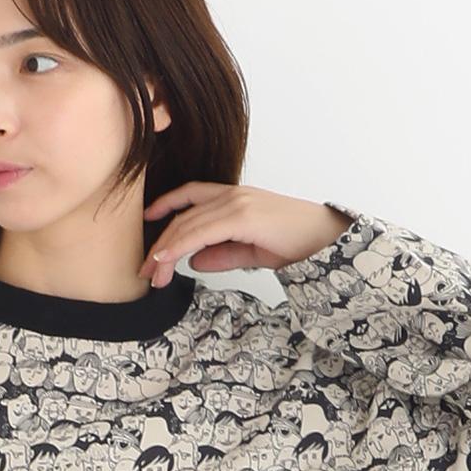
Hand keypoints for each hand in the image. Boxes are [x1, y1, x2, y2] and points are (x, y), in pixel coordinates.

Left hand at [139, 184, 352, 288]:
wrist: (324, 239)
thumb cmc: (295, 243)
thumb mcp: (250, 252)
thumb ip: (222, 255)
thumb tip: (194, 261)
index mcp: (235, 198)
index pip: (191, 197)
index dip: (166, 206)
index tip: (147, 219)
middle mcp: (232, 195)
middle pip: (183, 216)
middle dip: (160, 244)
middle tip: (146, 271)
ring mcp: (236, 203)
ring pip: (187, 225)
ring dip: (165, 251)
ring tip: (153, 275)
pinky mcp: (242, 217)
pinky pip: (200, 232)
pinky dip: (178, 246)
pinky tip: (166, 260)